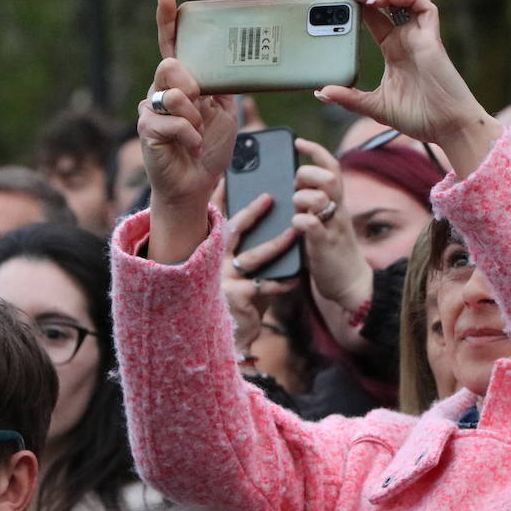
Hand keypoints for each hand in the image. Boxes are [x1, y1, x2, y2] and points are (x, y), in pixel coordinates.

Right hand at [141, 0, 238, 263]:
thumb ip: (221, 86)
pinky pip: (172, 122)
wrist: (196, 184)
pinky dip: (190, 136)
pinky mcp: (147, 129)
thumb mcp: (226, 111)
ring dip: (194, 117)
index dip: (168, 19)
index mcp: (183, 81)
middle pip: (171, 64)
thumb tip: (219, 66)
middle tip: (202, 108)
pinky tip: (192, 146)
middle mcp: (163, 89)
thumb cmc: (210, 148)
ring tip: (197, 135)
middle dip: (192, 86)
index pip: (172, 44)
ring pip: (173, 93)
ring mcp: (152, 108)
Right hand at [220, 192, 298, 354]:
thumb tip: (266, 212)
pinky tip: (297, 277)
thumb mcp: (239, 268)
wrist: (232, 334)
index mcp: (212, 250)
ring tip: (295, 231)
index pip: (217, 219)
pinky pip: (266, 285)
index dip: (222, 197)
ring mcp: (224, 279)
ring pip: (253, 256)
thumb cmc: (240, 295)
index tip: (231, 176)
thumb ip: (246, 245)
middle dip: (252, 213)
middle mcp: (214, 262)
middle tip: (270, 197)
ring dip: (276, 243)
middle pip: (233, 231)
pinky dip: (283, 281)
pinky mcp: (238, 296)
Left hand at [289, 139, 373, 311]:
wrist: (350, 283)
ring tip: (296, 209)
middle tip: (296, 188)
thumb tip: (292, 183)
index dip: (316, 151)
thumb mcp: (324, 219)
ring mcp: (332, 228)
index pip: (331, 167)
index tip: (298, 142)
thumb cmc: (331, 249)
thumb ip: (313, 201)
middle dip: (307, 175)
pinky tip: (295, 224)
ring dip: (301, 197)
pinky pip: (311, 225)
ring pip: (320, 198)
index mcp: (337, 202)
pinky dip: (299, 220)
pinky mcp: (323, 246)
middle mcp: (337, 211)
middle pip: (327, 177)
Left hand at [316, 0, 498, 175]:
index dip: (358, 1)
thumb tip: (320, 92)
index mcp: (392, 49)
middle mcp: (406, 38)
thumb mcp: (373, 106)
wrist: (445, 128)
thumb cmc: (417, 117)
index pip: (373, 15)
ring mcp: (420, 36)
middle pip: (387, 0)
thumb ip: (348, 98)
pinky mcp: (432, 38)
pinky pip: (423, 4)